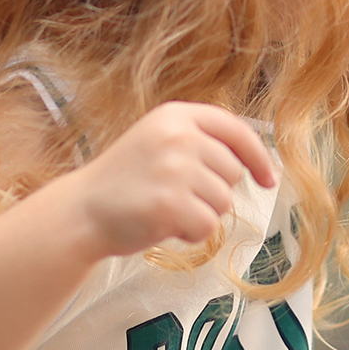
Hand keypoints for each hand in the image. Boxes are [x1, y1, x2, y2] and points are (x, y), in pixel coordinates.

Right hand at [61, 102, 278, 257]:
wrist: (80, 211)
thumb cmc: (126, 181)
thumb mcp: (159, 141)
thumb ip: (201, 142)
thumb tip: (256, 164)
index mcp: (176, 115)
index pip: (236, 130)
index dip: (258, 156)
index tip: (268, 179)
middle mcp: (177, 137)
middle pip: (233, 172)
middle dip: (213, 190)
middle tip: (173, 194)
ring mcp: (174, 170)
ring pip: (224, 202)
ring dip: (200, 213)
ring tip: (164, 207)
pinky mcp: (170, 205)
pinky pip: (208, 227)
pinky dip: (190, 234)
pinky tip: (162, 225)